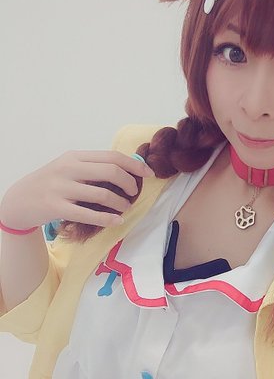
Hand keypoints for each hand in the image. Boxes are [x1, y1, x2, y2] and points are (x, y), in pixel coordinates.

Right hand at [0, 150, 154, 230]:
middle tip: (133, 194)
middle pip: (111, 171)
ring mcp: (61, 188)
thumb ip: (92, 167)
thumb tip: (128, 170)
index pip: (112, 156)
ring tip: (124, 208)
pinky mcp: (56, 208)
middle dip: (129, 184)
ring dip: (120, 203)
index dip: (134, 165)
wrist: (19, 200)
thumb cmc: (50, 184)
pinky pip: (88, 214)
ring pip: (102, 194)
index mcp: (75, 157)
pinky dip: (107, 218)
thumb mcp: (68, 168)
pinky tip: (117, 221)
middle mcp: (69, 169)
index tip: (148, 174)